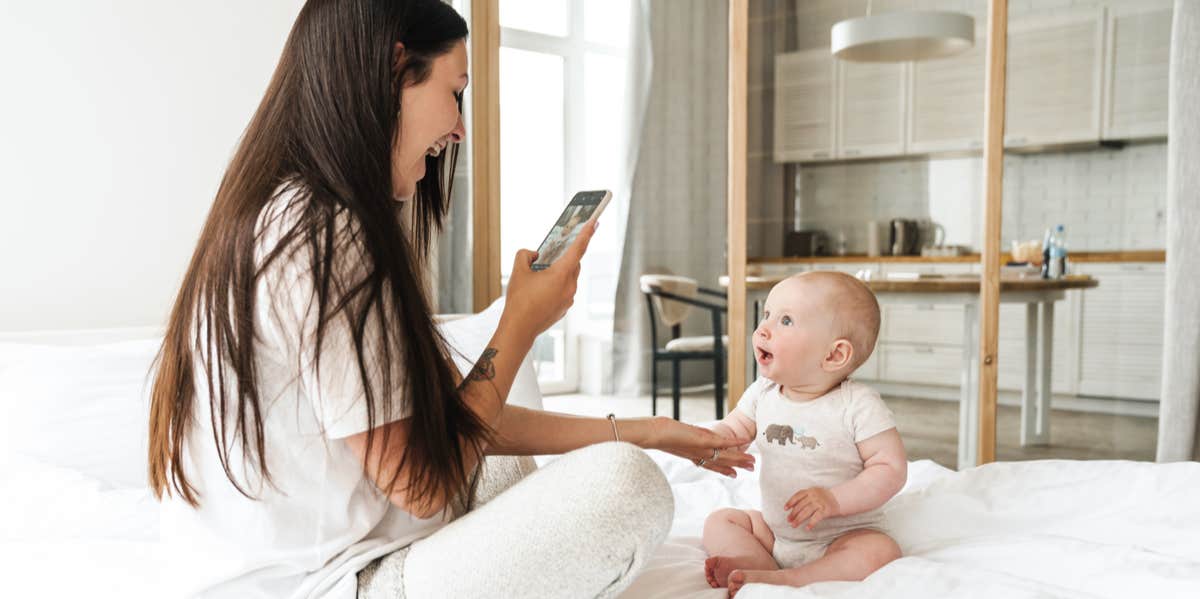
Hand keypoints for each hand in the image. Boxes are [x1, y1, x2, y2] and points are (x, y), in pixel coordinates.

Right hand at [501, 220, 596, 341]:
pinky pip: (564, 291)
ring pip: (569, 278)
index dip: (587, 233)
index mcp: (561, 274)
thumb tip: (533, 255)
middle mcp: (570, 286)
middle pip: (574, 263)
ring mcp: (569, 299)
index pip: (578, 249)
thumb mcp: (518, 271)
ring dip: (559, 272)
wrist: (519, 329)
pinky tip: (541, 289)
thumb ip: (525, 255)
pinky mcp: (565, 308)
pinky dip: (556, 285)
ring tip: (540, 274)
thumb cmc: (519, 300)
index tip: (595, 222)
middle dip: (564, 256)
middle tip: (552, 252)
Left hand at [649, 417, 753, 476]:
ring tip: (752, 461)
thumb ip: (681, 440)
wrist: (653, 435)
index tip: (734, 474)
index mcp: (692, 455)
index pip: (711, 464)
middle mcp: (699, 454)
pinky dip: (735, 442)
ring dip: (740, 457)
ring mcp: (702, 448)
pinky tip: (745, 441)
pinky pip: (722, 442)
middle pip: (721, 462)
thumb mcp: (672, 439)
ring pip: (725, 455)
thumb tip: (683, 435)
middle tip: (751, 469)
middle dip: (737, 466)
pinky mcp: (703, 440)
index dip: (723, 470)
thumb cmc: (657, 435)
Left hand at [784, 487, 839, 529]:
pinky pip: (816, 517)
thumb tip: (793, 507)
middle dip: (793, 514)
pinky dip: (811, 523)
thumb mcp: (814, 493)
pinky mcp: (825, 510)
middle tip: (788, 520)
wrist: (839, 498)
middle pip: (801, 505)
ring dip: (799, 519)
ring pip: (806, 512)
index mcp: (810, 491)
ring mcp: (819, 503)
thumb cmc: (824, 497)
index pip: (797, 496)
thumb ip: (805, 498)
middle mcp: (814, 496)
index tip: (785, 509)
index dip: (790, 502)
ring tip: (794, 525)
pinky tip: (807, 528)